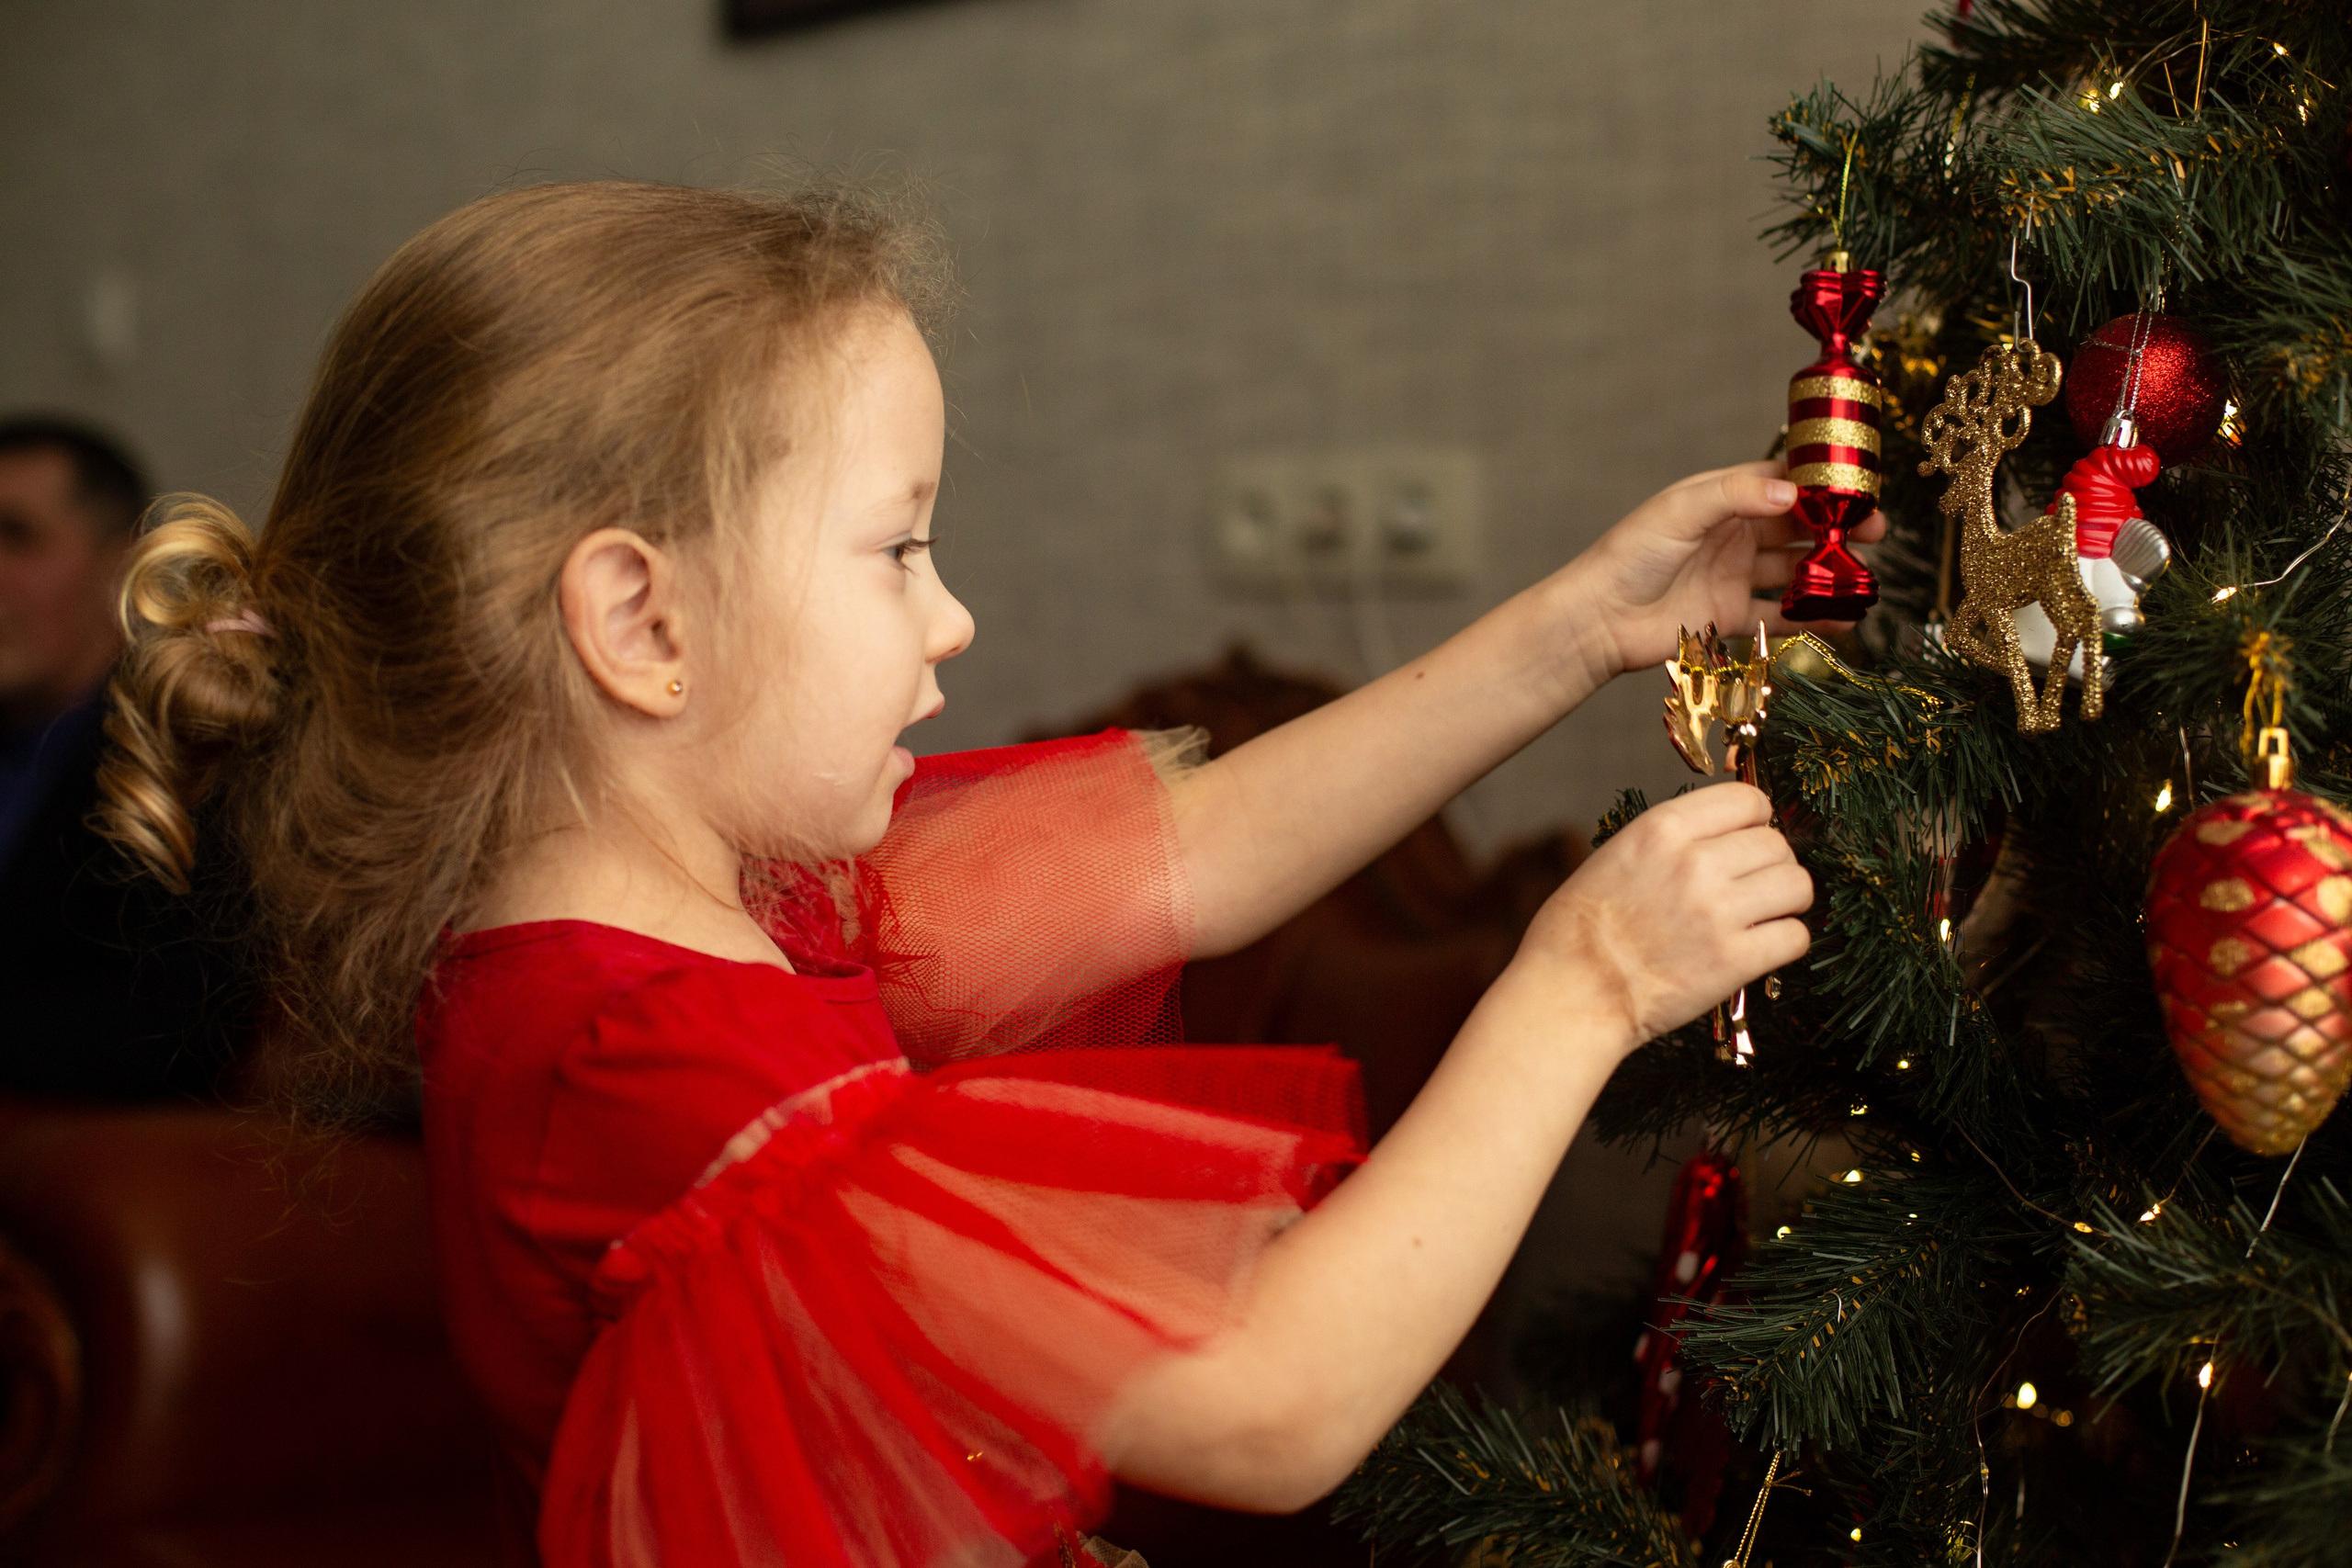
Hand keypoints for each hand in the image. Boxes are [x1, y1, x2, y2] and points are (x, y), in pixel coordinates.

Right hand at [1513, 784, 1810, 1049]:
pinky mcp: (1735, 960)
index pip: (1748, 800)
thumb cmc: (1579, 930)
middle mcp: (1697, 862)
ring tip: (1767, 914)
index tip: (1748, 840)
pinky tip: (1764, 946)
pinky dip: (1786, 941)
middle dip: (1773, 863)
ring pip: (1797, 885)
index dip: (1755, 821)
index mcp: (1663, 829)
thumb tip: (1721, 838)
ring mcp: (1719, 912)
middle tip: (1755, 886)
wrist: (1571, 992)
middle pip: (1777, 844)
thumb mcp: (1616, 856)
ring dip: (1788, 900)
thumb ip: (1672, 840)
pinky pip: (1795, 936)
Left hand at [1561, 461, 1888, 681]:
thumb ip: (1736, 495)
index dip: (1823, 484)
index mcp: (1722, 499)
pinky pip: (1782, 615)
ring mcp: (1735, 575)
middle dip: (1839, 528)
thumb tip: (1791, 492)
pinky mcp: (1732, 616)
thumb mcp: (1681, 511)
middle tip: (1875, 531)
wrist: (1600, 619)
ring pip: (1795, 570)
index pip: (1783, 481)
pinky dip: (1814, 617)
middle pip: (1799, 526)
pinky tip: (1845, 618)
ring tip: (1865, 576)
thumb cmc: (1631, 554)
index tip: (1860, 488)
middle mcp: (1734, 535)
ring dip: (1830, 572)